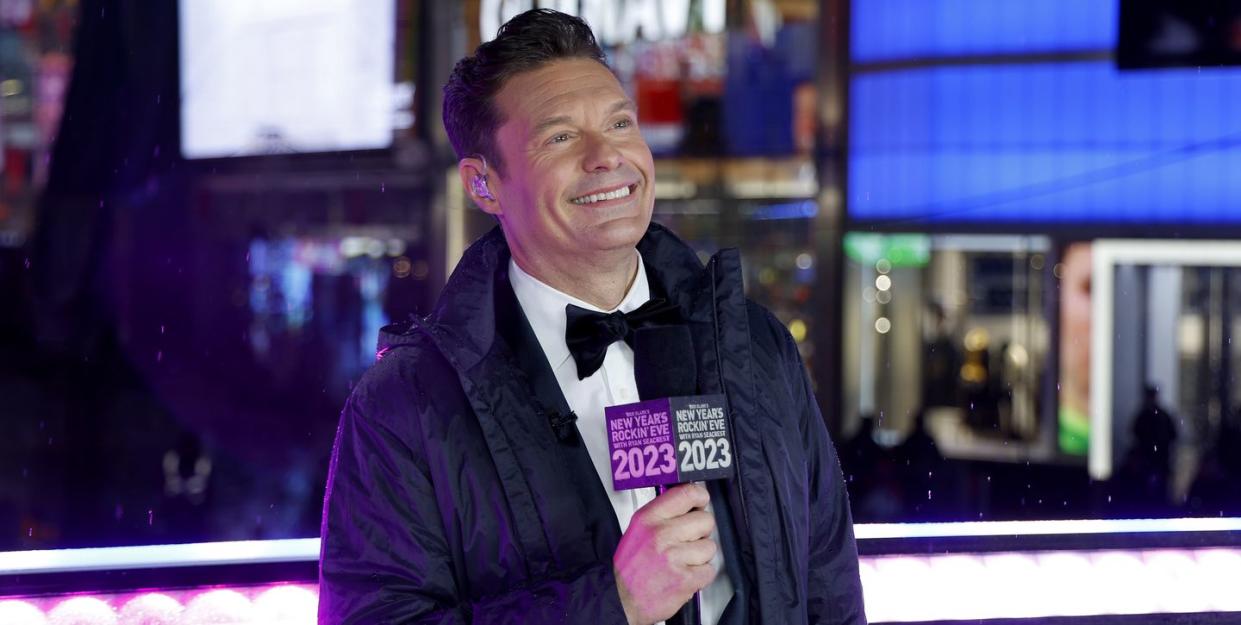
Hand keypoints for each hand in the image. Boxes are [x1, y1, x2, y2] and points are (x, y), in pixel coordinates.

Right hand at [613, 483, 717, 624]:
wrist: (621, 600)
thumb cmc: (630, 568)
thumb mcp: (638, 530)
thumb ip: (663, 514)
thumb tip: (688, 502)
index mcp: (649, 519)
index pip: (686, 494)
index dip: (700, 497)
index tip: (701, 503)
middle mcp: (662, 534)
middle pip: (705, 520)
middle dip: (701, 531)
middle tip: (688, 540)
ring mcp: (674, 557)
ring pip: (710, 546)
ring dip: (700, 556)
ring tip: (683, 561)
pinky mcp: (685, 579)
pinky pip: (709, 570)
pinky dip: (701, 575)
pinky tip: (685, 575)